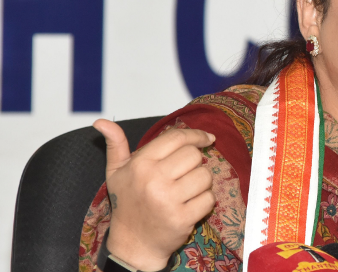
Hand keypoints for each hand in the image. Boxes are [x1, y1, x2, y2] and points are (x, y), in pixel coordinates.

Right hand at [93, 119, 216, 270]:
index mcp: (140, 164)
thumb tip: (101, 122)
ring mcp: (168, 200)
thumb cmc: (127, 203)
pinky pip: (209, 199)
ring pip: (205, 176)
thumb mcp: (116, 172)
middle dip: (194, 164)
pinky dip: (204, 202)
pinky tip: (189, 206)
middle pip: (194, 155)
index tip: (207, 138)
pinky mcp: (182, 218)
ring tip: (185, 191)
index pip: (177, 138)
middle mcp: (154, 180)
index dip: (196, 135)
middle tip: (182, 176)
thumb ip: (116, 144)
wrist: (132, 243)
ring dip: (201, 183)